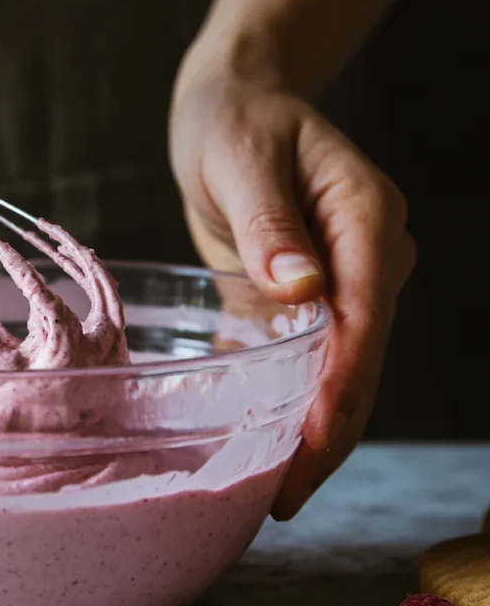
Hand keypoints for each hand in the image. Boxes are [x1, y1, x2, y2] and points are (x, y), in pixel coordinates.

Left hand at [169, 53, 415, 518]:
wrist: (235, 106)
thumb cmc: (234, 121)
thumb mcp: (240, 156)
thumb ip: (269, 219)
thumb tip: (301, 285)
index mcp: (366, 215)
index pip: (365, 316)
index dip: (342, 387)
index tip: (312, 446)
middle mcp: (372, 254)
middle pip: (364, 357)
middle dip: (332, 432)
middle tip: (285, 499)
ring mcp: (352, 278)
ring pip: (346, 369)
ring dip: (318, 429)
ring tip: (276, 491)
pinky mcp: (320, 295)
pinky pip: (318, 358)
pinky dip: (299, 403)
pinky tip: (270, 448)